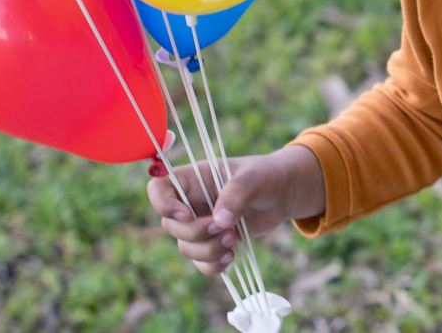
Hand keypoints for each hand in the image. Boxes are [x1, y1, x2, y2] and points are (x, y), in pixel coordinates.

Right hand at [146, 145, 324, 275]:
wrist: (283, 193)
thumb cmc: (266, 176)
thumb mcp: (255, 178)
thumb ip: (237, 194)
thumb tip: (220, 222)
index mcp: (194, 178)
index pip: (158, 188)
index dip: (164, 205)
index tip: (188, 214)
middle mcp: (192, 202)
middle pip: (170, 225)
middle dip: (196, 232)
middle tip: (225, 227)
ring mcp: (201, 224)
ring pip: (185, 247)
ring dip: (208, 250)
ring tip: (234, 238)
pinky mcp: (213, 242)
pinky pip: (200, 263)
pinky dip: (213, 265)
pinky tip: (232, 256)